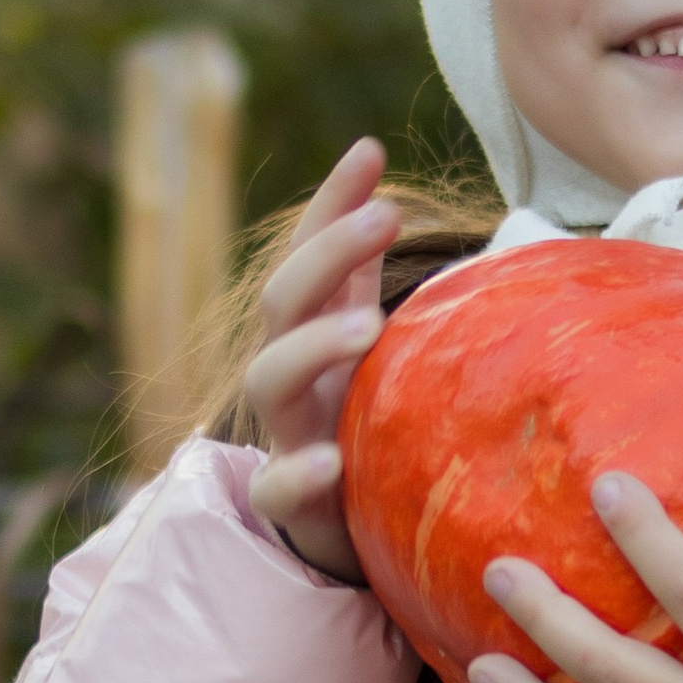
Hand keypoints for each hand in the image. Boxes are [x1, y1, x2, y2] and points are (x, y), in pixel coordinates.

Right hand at [243, 136, 398, 582]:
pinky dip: (299, 471)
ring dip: (315, 345)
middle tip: (386, 217)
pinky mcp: (288, 503)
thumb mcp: (382, 353)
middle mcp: (291, 372)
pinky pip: (276, 487)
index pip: (314, 252)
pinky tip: (331, 460)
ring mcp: (284, 433)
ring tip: (368, 328)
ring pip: (269, 378)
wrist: (347, 531)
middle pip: (284, 300)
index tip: (371, 151)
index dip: (333, 201)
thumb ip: (385, 290)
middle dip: (327, 253)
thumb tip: (413, 206)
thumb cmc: (367, 426)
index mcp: (317, 329)